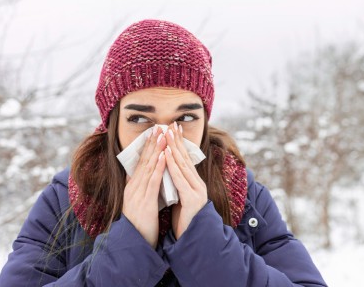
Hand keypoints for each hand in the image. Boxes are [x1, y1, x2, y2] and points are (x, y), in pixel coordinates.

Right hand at [122, 126, 165, 247]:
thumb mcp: (138, 203)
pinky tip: (164, 156)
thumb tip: (143, 176)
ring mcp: (137, 193)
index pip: (140, 162)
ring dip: (156, 150)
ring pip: (148, 167)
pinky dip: (159, 167)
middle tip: (160, 127)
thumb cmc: (139, 224)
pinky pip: (153, 181)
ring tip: (163, 135)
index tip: (154, 132)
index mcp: (132, 186)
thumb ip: (140, 189)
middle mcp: (133, 187)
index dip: (148, 147)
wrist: (133, 244)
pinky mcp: (144, 202)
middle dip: (152, 143)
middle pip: (144, 161)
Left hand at [164, 122, 207, 239]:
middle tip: (171, 124)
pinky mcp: (192, 198)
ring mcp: (196, 190)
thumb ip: (177, 186)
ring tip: (167, 133)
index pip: (185, 160)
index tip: (172, 130)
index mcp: (193, 184)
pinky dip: (172, 165)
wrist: (194, 241)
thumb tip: (169, 173)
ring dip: (174, 147)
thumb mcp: (180, 199)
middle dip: (177, 140)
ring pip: (183, 165)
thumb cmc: (185, 221)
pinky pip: (180, 178)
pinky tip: (166, 154)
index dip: (178, 144)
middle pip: (185, 158)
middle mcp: (197, 184)